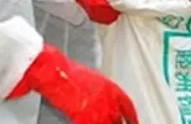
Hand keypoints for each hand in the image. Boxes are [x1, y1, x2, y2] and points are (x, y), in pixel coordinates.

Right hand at [7, 45, 137, 123]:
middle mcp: (107, 98)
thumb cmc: (69, 73)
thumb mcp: (92, 80)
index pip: (128, 107)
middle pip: (118, 120)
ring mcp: (97, 108)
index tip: (135, 123)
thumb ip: (101, 94)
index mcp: (111, 88)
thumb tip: (103, 103)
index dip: (132, 117)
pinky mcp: (84, 116)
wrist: (56, 72)